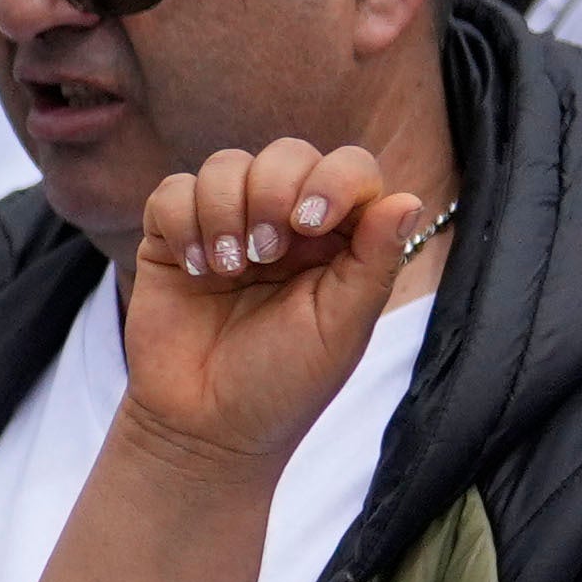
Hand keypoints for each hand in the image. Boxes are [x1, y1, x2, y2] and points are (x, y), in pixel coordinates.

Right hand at [120, 138, 428, 472]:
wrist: (204, 428)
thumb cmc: (282, 384)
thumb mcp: (342, 329)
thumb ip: (374, 262)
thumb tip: (408, 200)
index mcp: (338, 240)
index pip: (348, 169)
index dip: (332, 179)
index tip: (309, 224)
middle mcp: (285, 223)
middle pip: (286, 153)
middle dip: (275, 192)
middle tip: (266, 255)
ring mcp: (227, 226)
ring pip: (226, 164)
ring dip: (225, 209)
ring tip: (228, 269)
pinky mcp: (172, 238)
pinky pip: (174, 191)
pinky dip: (183, 221)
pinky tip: (195, 269)